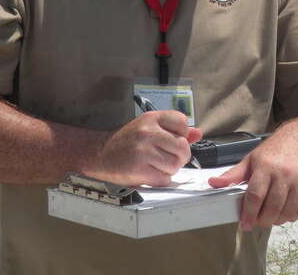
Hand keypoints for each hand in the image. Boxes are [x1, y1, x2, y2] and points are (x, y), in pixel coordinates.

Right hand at [87, 111, 201, 186]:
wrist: (99, 154)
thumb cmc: (128, 141)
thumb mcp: (150, 128)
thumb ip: (174, 130)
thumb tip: (197, 133)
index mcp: (152, 118)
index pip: (182, 122)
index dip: (182, 134)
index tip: (173, 139)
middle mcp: (148, 132)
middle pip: (182, 147)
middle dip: (180, 156)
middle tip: (170, 158)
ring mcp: (143, 151)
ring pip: (175, 164)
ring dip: (171, 169)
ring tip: (159, 166)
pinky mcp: (138, 169)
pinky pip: (164, 178)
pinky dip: (161, 179)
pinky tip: (151, 174)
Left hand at [208, 132, 297, 230]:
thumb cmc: (278, 148)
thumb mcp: (253, 158)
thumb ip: (234, 174)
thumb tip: (214, 184)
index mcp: (266, 166)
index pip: (255, 195)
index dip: (248, 214)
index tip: (245, 224)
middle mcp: (284, 173)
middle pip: (272, 207)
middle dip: (262, 220)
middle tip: (258, 221)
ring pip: (287, 211)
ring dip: (277, 220)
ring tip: (271, 217)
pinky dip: (292, 216)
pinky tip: (285, 212)